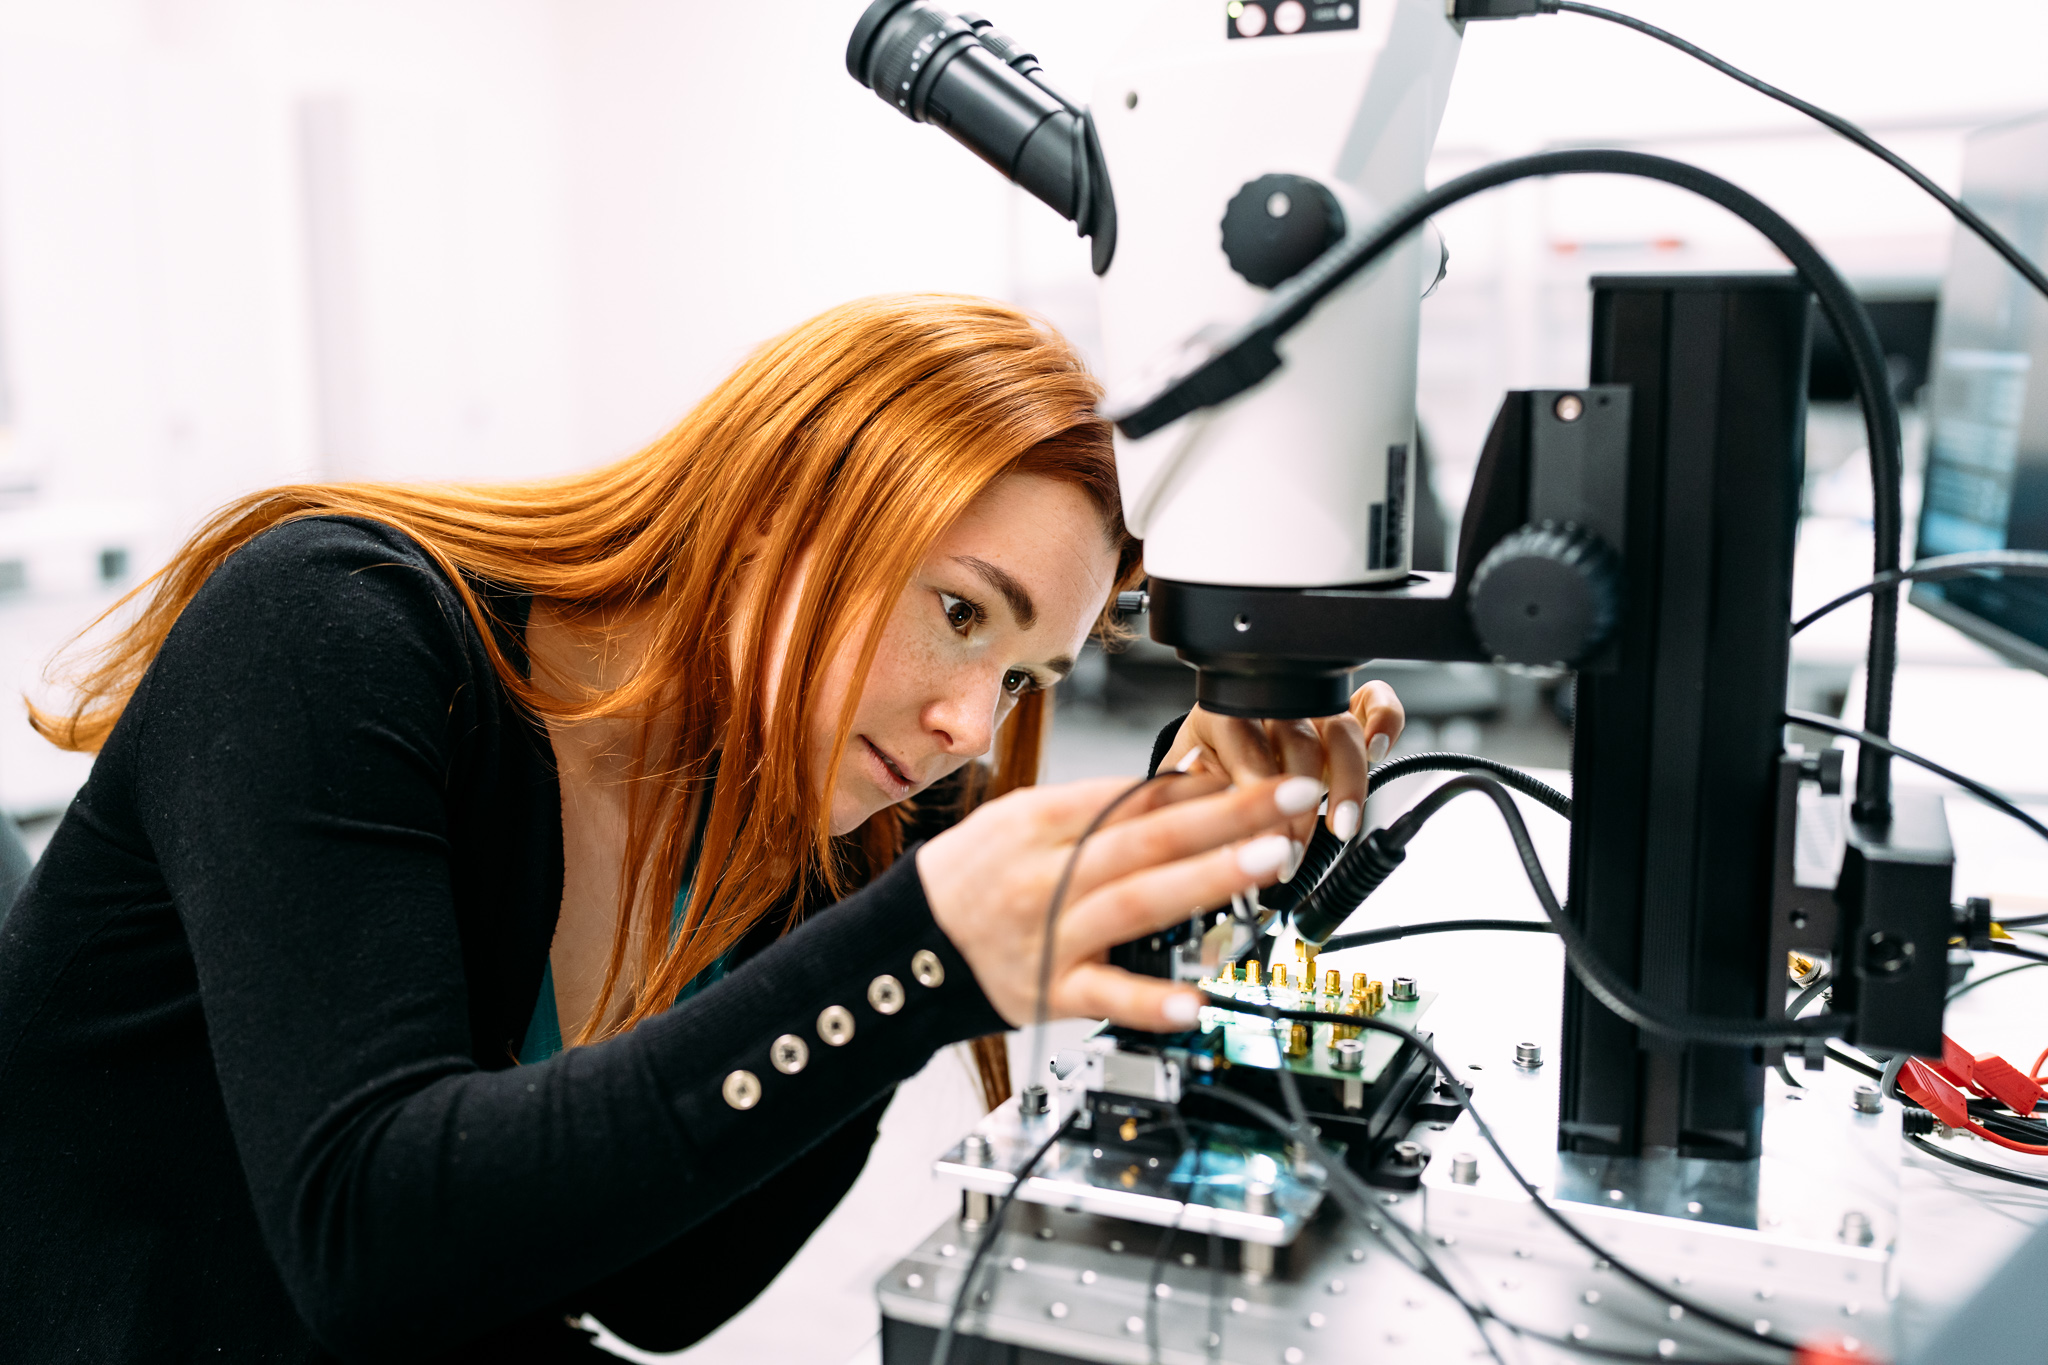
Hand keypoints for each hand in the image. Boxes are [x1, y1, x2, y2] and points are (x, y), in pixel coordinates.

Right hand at [916, 771, 1324, 1030]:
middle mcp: (1047, 873)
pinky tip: (1195, 1001)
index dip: (1199, 784)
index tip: (1259, 772)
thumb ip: (1096, 808)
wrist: (907, 945)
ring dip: (1209, 881)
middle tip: (1290, 801)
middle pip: (1148, 840)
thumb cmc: (975, 876)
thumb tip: (1182, 788)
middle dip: (1228, 818)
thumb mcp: (1020, 819)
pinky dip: (1149, 1000)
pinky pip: (1105, 996)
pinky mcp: (1051, 991)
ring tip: (1269, 863)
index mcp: (1039, 821)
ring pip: (1138, 903)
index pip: (1130, 796)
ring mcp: (1051, 934)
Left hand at [1154, 680, 1404, 858]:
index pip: (1248, 753)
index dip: (1257, 802)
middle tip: (1292, 855)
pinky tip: (1379, 751)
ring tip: (1343, 827)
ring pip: (1340, 732)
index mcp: (1225, 714)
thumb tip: (1207, 847)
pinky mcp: (1343, 709)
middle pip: (1298, 748)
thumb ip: (1194, 806)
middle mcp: (1273, 703)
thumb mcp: (1184, 786)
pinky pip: (1373, 701)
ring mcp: (1311, 704)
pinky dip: (1385, 721)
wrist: (1218, 748)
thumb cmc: (1203, 768)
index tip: (1259, 845)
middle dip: (1299, 810)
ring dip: (1349, 783)